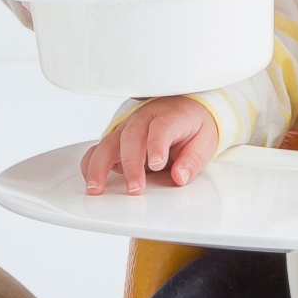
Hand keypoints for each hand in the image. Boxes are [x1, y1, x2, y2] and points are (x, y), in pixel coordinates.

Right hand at [81, 97, 219, 195]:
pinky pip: (98, 149)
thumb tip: (180, 176)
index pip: (161, 127)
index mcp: (169, 116)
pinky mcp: (117, 140)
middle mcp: (144, 120)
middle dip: (131, 165)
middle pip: (131, 137)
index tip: (156, 164)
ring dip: (100, 166)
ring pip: (109, 142)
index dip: (156, 145)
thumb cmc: (192, 126)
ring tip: (97, 188)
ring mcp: (127, 128)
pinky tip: (92, 180)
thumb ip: (193, 159)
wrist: (184, 109)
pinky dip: (91, 164)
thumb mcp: (205, 141)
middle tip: (135, 189)